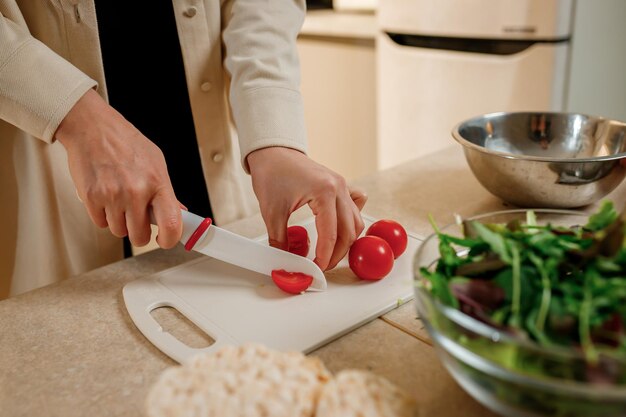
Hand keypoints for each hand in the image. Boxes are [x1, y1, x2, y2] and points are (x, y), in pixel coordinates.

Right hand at [55, 89, 181, 247]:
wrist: (93, 127)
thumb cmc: (125, 142)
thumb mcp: (156, 162)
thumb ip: (166, 191)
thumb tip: (179, 212)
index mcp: (157, 182)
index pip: (171, 223)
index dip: (170, 239)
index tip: (166, 240)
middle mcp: (135, 190)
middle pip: (140, 236)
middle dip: (140, 232)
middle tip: (138, 219)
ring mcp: (112, 195)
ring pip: (119, 231)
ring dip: (120, 222)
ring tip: (120, 200)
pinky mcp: (91, 197)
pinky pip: (101, 223)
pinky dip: (103, 216)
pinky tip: (106, 197)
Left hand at [247, 147, 366, 270]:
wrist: (273, 151)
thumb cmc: (272, 173)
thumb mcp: (271, 211)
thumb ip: (280, 240)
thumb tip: (285, 261)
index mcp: (324, 191)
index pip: (330, 234)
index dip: (324, 256)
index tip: (317, 269)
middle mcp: (339, 188)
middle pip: (349, 231)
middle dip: (337, 253)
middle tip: (322, 265)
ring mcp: (342, 186)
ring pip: (356, 222)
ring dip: (345, 241)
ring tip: (329, 254)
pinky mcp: (340, 186)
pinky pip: (355, 207)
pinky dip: (351, 222)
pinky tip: (340, 230)